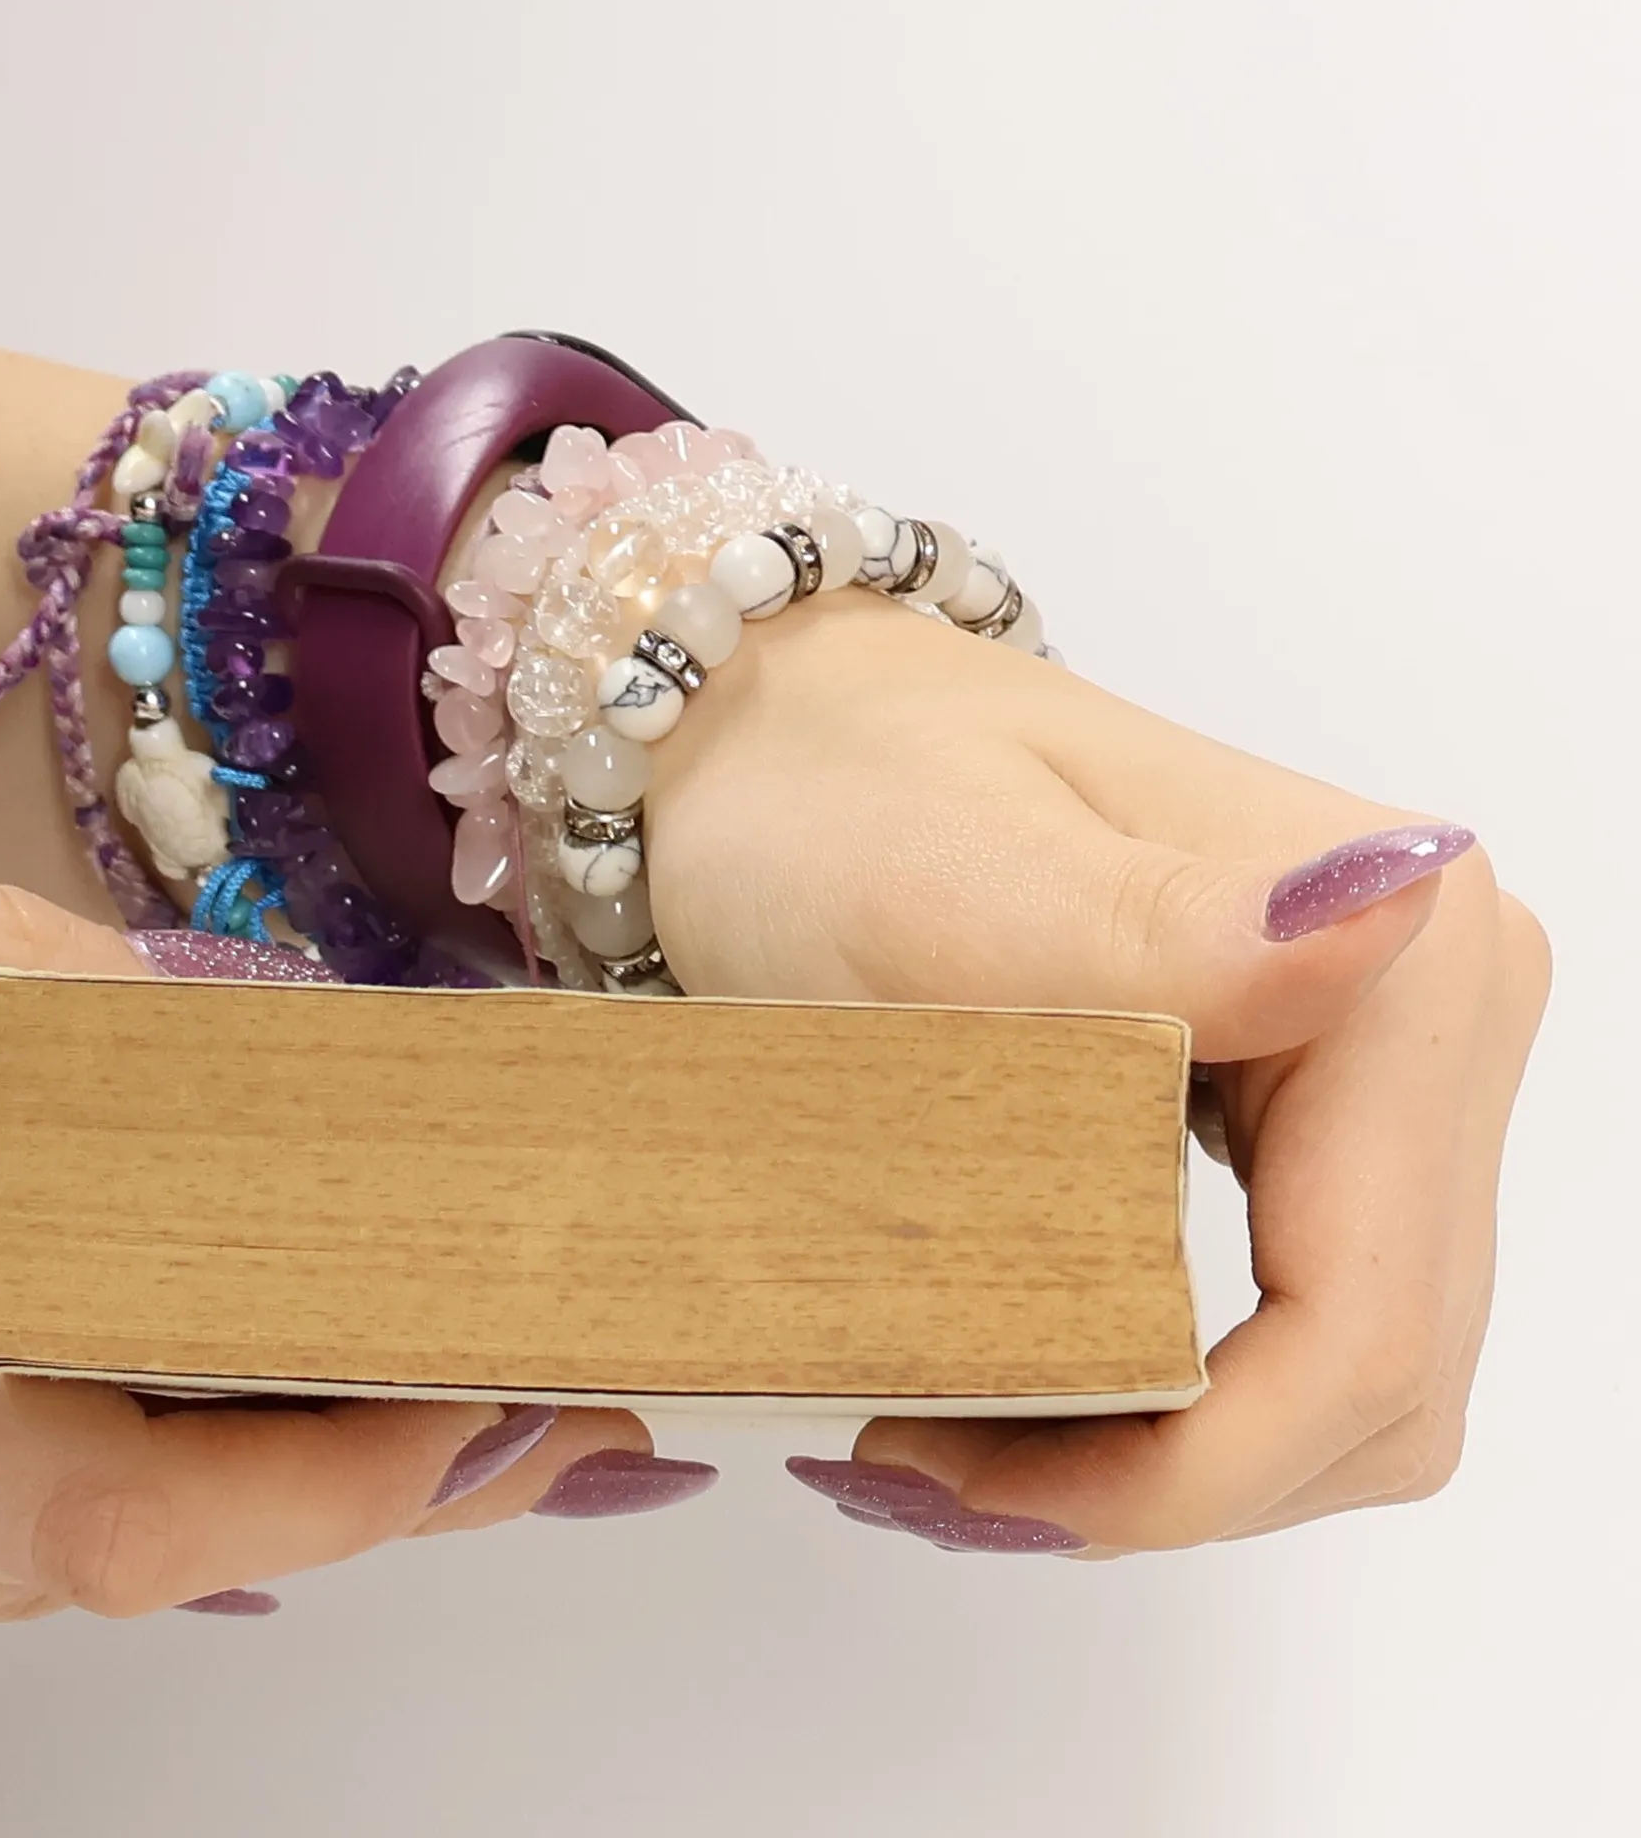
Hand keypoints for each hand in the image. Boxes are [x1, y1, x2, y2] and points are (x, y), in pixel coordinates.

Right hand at [0, 866, 703, 1647]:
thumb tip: (177, 996)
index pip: (127, 1512)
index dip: (342, 1479)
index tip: (500, 1392)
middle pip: (145, 1565)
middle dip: (375, 1489)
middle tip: (563, 1395)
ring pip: (67, 1574)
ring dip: (275, 1496)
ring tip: (452, 1388)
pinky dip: (135, 1488)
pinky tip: (228, 1404)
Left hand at [650, 592, 1550, 1551]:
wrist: (797, 741)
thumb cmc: (839, 790)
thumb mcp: (953, 872)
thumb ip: (1165, 928)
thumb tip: (1395, 907)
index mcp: (1395, 957)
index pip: (1360, 1325)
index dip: (1188, 1469)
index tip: (980, 1488)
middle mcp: (1431, 1002)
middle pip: (1374, 1376)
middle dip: (1172, 1476)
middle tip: (938, 1475)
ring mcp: (1384, 1055)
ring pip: (1349, 1372)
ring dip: (1176, 1455)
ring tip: (962, 1445)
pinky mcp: (1315, 1093)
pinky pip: (1298, 1314)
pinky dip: (1180, 1391)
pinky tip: (1030, 1381)